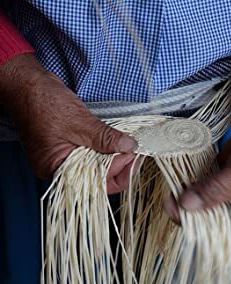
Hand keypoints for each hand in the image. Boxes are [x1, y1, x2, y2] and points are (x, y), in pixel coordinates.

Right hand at [0, 54, 136, 193]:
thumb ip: (105, 138)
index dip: (118, 169)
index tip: (133, 153)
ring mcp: (66, 157)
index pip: (96, 183)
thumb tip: (129, 147)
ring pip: (97, 165)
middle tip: (135, 149)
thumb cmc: (45, 103)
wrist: (28, 85)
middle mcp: (61, 169)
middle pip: (98, 177)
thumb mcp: (79, 122)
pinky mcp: (70, 147)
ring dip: (115, 156)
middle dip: (119, 164)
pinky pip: (92, 154)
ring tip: (130, 145)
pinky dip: (106, 149)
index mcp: (57, 169)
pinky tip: (118, 142)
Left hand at [164, 103, 230, 252]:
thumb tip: (186, 205)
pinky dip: (189, 186)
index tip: (187, 231)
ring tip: (171, 194)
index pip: (230, 243)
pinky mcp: (217, 179)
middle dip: (191, 217)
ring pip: (202, 204)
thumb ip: (213, 192)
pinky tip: (178, 183)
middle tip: (173, 206)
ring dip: (187, 200)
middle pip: (210, 223)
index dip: (208, 242)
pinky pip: (200, 187)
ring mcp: (225, 194)